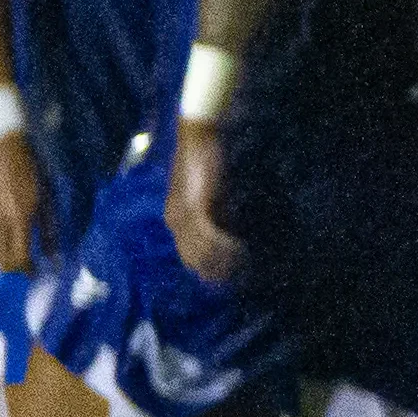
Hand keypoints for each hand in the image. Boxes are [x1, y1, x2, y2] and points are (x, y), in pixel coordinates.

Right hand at [0, 134, 39, 275]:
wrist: (1, 151)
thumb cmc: (30, 173)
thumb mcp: (45, 200)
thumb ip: (48, 229)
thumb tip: (53, 255)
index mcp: (19, 216)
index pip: (20, 256)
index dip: (28, 270)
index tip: (37, 274)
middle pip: (2, 259)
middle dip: (15, 268)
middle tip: (27, 267)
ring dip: (1, 260)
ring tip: (14, 258)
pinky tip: (1, 247)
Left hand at [166, 121, 242, 283]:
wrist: (197, 138)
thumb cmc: (204, 161)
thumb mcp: (207, 192)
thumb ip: (213, 212)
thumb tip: (227, 231)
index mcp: (174, 217)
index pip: (188, 254)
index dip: (207, 268)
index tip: (226, 277)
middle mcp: (174, 220)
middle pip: (193, 258)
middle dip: (215, 271)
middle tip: (237, 278)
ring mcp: (183, 216)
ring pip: (203, 252)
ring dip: (224, 261)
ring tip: (244, 265)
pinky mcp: (196, 208)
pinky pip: (212, 238)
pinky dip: (227, 247)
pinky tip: (241, 250)